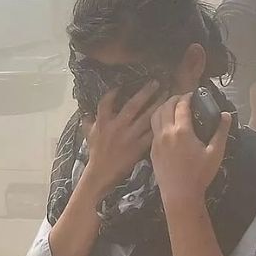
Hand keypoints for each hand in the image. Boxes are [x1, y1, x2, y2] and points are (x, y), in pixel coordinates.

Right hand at [79, 80, 161, 199]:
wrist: (101, 173)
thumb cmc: (96, 154)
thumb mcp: (90, 135)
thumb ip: (90, 122)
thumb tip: (86, 113)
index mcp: (103, 122)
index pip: (106, 102)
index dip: (114, 92)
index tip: (122, 84)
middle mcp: (117, 126)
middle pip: (133, 105)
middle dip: (145, 92)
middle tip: (156, 82)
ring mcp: (129, 136)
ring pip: (146, 117)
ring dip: (157, 105)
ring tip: (167, 96)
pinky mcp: (138, 147)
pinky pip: (151, 133)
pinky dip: (160, 125)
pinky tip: (169, 119)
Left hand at [150, 93, 231, 208]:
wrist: (179, 195)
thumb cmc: (200, 175)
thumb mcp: (216, 153)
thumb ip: (221, 132)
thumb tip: (226, 114)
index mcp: (182, 131)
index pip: (181, 106)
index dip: (187, 97)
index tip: (193, 94)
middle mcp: (166, 132)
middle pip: (166, 106)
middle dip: (174, 98)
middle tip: (183, 98)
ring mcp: (156, 141)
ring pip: (155, 115)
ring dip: (163, 106)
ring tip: (172, 106)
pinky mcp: (152, 149)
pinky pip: (152, 128)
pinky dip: (158, 119)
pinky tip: (165, 123)